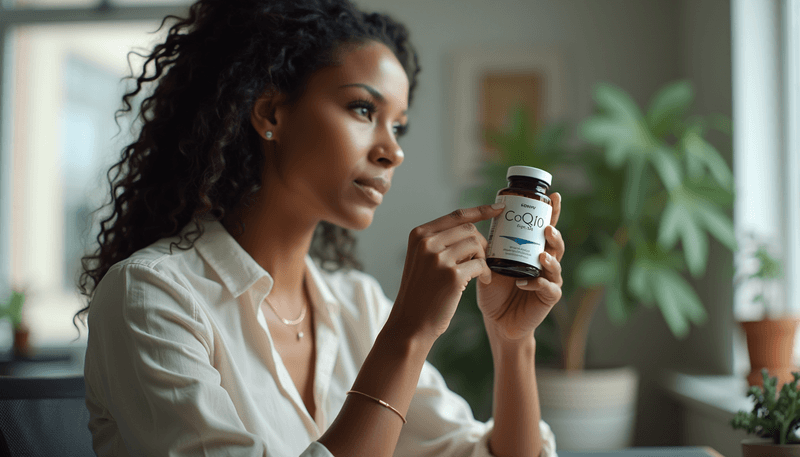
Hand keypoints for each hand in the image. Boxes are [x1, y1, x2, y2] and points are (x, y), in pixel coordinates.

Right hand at [390, 204, 503, 339]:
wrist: (410, 323)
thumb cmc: (421, 292)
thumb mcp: (422, 260)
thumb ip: (439, 242)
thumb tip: (473, 229)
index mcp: (419, 235)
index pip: (455, 215)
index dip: (480, 210)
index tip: (498, 208)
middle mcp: (426, 243)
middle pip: (468, 229)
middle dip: (482, 242)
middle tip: (484, 259)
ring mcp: (438, 258)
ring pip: (476, 244)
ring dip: (484, 258)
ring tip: (482, 272)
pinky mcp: (452, 275)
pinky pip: (480, 264)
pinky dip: (487, 272)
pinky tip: (485, 281)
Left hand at [477, 193, 564, 340]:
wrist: (496, 319)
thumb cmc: (495, 290)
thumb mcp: (490, 263)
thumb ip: (490, 246)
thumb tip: (478, 223)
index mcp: (532, 250)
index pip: (544, 227)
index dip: (552, 212)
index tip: (554, 196)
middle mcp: (545, 263)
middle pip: (555, 243)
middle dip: (554, 233)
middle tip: (546, 227)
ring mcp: (549, 280)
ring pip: (556, 265)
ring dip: (550, 258)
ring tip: (541, 254)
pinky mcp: (548, 298)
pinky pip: (548, 288)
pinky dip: (538, 284)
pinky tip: (525, 283)